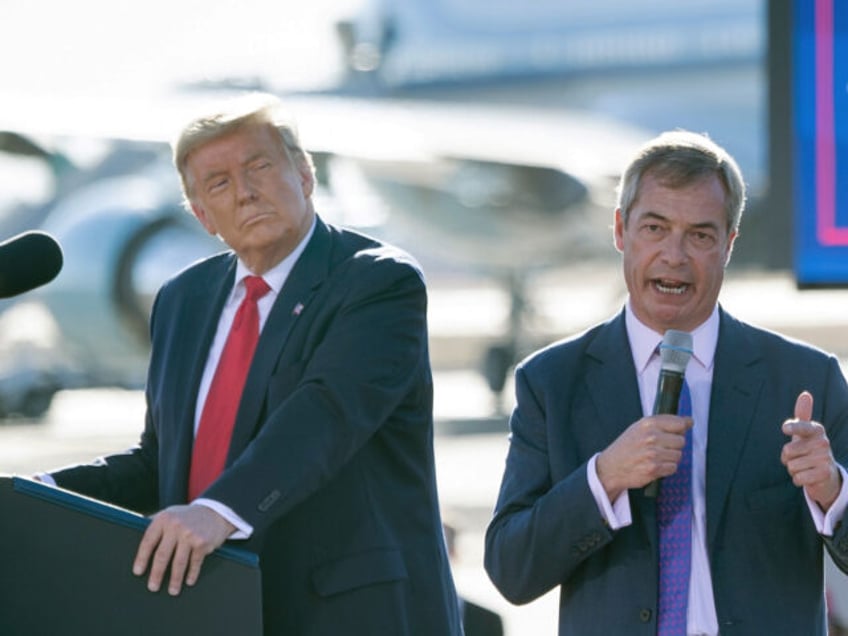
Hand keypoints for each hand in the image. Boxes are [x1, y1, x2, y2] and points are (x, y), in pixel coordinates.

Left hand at [133, 504, 235, 595]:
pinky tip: (189, 581)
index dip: (142, 558)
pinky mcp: (202, 543)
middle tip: (153, 587)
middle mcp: (175, 526)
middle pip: (162, 555)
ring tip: (172, 591)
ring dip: (175, 579)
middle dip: (156, 574)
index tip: (138, 572)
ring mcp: (189, 534)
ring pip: (178, 562)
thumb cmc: (188, 516)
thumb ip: (155, 523)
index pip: (148, 541)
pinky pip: (194, 563)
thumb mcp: (170, 514)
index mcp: (163, 519)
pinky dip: (191, 574)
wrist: (215, 512)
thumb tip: (133, 530)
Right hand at [596, 414, 692, 500]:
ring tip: (656, 457)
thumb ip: (663, 423)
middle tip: (661, 447)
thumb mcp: (639, 428)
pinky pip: (673, 467)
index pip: (679, 423)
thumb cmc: (626, 447)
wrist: (611, 467)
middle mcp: (651, 437)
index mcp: (648, 424)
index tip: (681, 430)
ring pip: (678, 455)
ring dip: (670, 458)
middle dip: (674, 445)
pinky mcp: (654, 469)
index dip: (682, 428)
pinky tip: (655, 465)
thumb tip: (688, 421)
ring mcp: (653, 453)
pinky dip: (666, 468)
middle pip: (681, 441)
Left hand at [781, 391, 841, 510]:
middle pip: (787, 451)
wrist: (826, 474)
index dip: (792, 428)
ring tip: (804, 467)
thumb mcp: (805, 432)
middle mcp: (823, 442)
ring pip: (791, 465)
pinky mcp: (824, 474)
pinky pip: (798, 478)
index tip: (785, 429)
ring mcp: (825, 458)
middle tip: (799, 458)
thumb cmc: (809, 449)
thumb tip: (805, 394)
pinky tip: (807, 477)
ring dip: (793, 469)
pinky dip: (798, 480)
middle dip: (787, 458)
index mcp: (816, 430)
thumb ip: (803, 413)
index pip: (801, 427)